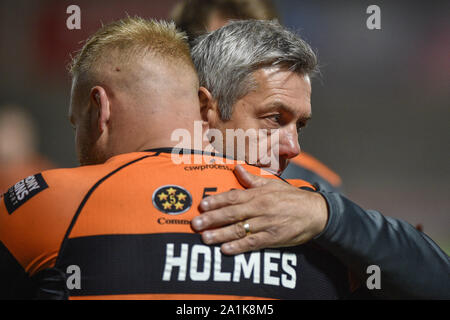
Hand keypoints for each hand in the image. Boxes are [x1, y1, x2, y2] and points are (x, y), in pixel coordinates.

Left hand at [191, 165, 328, 254]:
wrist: (316, 212)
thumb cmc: (292, 198)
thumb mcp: (273, 184)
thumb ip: (252, 179)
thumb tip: (236, 168)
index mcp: (259, 194)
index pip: (234, 197)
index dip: (217, 201)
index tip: (202, 205)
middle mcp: (260, 208)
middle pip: (232, 213)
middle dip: (213, 219)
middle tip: (196, 223)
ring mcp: (266, 224)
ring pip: (240, 229)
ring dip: (221, 234)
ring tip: (205, 238)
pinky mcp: (274, 238)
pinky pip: (254, 243)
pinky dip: (240, 247)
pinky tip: (226, 250)